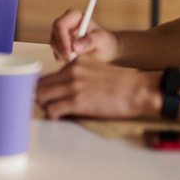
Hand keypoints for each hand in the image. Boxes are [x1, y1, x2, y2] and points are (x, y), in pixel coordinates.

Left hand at [35, 57, 160, 119]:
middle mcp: (71, 71)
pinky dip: (54, 116)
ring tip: (55, 112)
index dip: (43, 88)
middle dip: (40, 98)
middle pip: (40, 86)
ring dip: (46, 107)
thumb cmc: (122, 84)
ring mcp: (73, 86)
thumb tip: (61, 89)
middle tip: (47, 106)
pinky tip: (61, 117)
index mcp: (75, 63)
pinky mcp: (78, 101)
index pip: (47, 75)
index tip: (46, 96)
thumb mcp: (95, 70)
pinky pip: (53, 110)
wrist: (139, 90)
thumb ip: (77, 75)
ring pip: (42, 97)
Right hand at [50, 8, 118, 62]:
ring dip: (62, 54)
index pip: (60, 25)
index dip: (62, 39)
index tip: (69, 52)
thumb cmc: (105, 42)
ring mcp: (60, 34)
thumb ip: (90, 41)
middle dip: (61, 49)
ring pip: (53, 44)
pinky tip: (74, 60)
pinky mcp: (59, 44)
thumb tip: (75, 47)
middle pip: (54, 35)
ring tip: (77, 59)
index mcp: (74, 15)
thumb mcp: (101, 41)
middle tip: (71, 59)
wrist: (105, 52)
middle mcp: (65, 23)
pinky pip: (55, 52)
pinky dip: (62, 58)